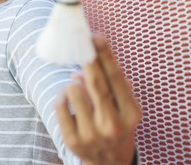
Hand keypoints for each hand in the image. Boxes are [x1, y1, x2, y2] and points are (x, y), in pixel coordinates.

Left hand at [55, 34, 141, 164]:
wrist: (109, 162)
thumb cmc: (116, 124)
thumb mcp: (122, 106)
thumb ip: (109, 85)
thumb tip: (83, 68)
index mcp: (131, 113)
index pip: (116, 78)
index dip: (105, 56)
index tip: (97, 37)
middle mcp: (114, 124)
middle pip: (96, 83)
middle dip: (87, 58)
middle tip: (80, 41)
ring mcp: (93, 134)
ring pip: (73, 91)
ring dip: (71, 83)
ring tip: (75, 88)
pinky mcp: (73, 141)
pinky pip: (60, 106)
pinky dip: (61, 96)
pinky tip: (66, 98)